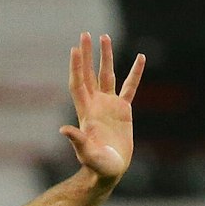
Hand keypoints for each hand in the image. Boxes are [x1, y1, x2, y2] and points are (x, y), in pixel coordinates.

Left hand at [59, 32, 144, 183]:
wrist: (110, 170)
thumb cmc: (97, 165)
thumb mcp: (87, 153)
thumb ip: (77, 141)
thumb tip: (63, 129)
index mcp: (86, 112)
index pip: (79, 84)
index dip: (77, 67)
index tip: (75, 49)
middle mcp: (96, 105)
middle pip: (90, 74)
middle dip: (87, 55)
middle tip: (85, 34)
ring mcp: (109, 106)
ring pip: (108, 75)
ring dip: (106, 57)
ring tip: (104, 37)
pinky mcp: (124, 110)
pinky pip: (130, 87)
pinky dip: (135, 73)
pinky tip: (141, 58)